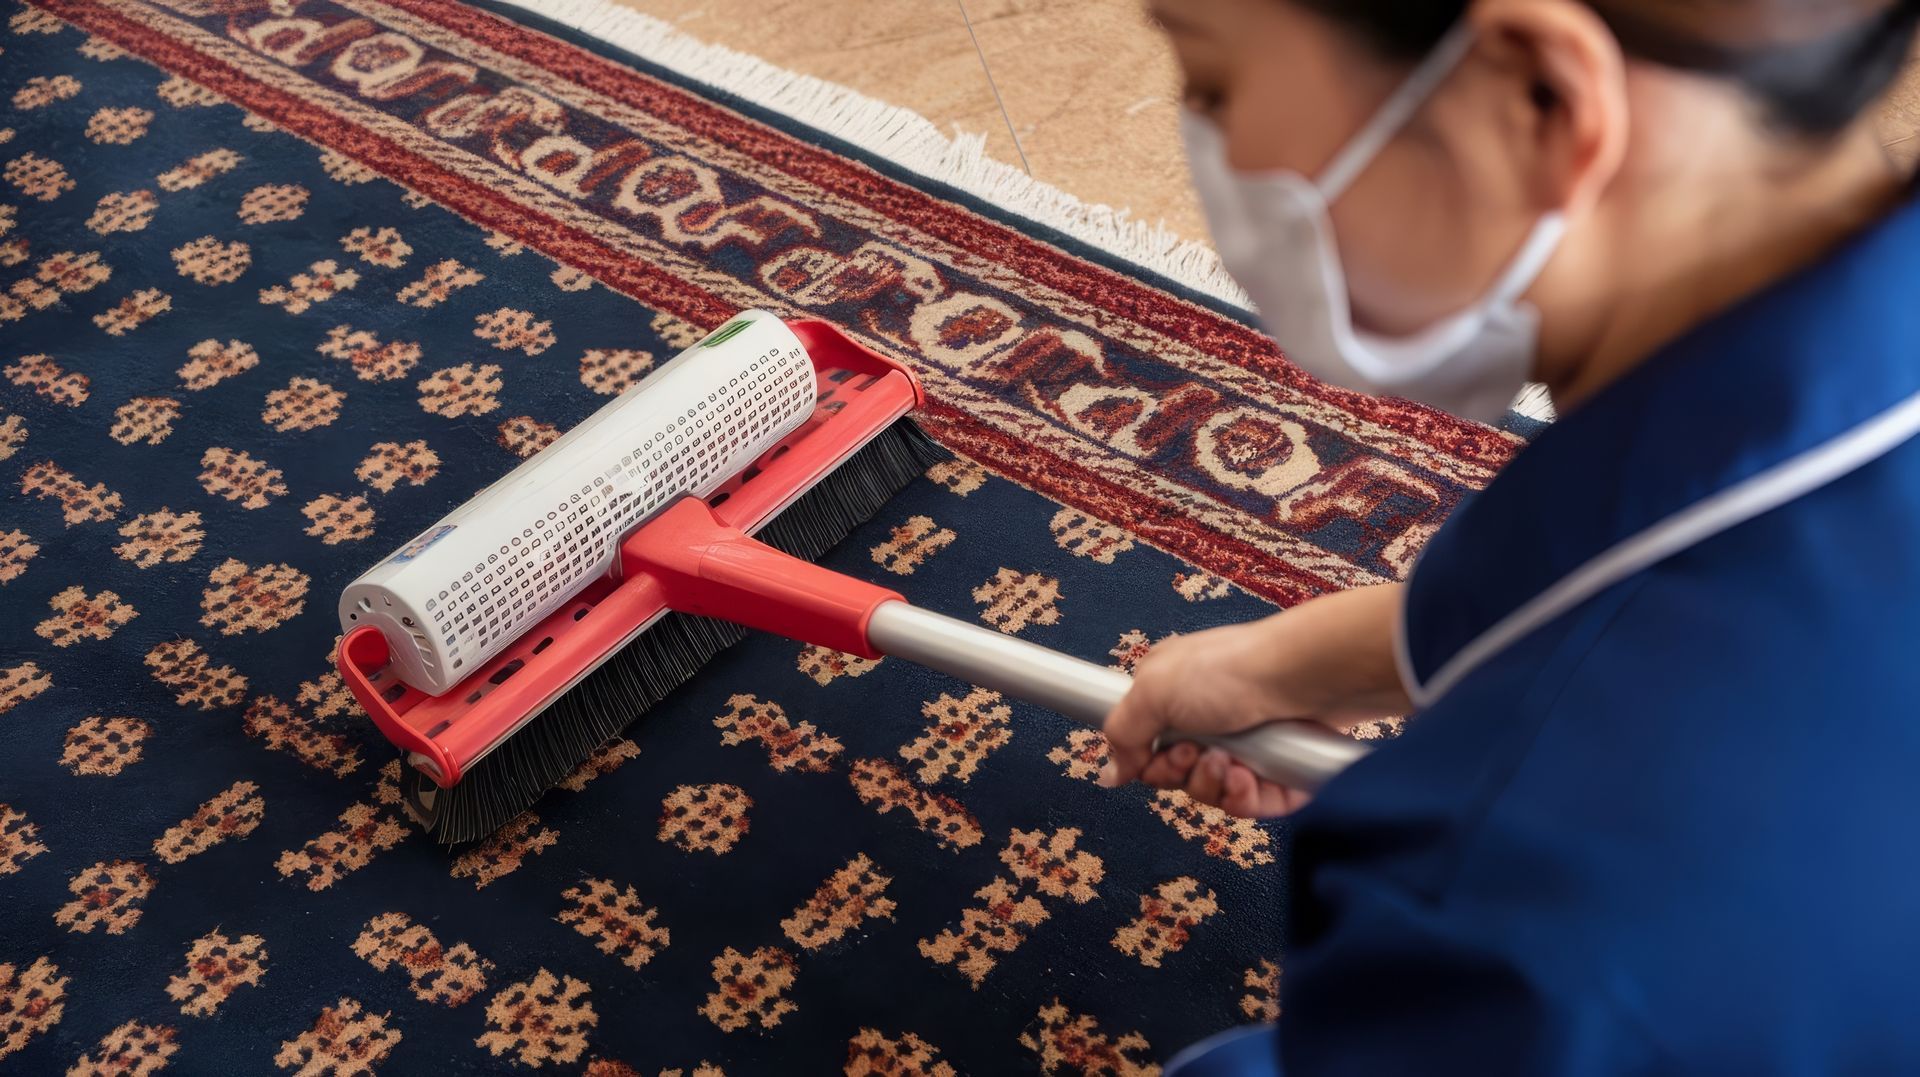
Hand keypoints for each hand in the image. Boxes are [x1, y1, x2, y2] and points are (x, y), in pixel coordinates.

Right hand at [1098, 625, 1319, 817]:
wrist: (1304, 675)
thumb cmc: (1228, 671)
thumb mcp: (1153, 691)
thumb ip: (1122, 733)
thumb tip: (1110, 773)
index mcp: (1172, 696)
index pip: (1146, 750)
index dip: (1148, 764)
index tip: (1157, 753)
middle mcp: (1208, 720)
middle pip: (1178, 776)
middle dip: (1182, 775)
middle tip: (1196, 752)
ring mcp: (1245, 745)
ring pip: (1214, 794)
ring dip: (1214, 786)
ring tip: (1232, 764)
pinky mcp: (1279, 769)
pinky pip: (1252, 804)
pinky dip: (1246, 798)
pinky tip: (1250, 777)